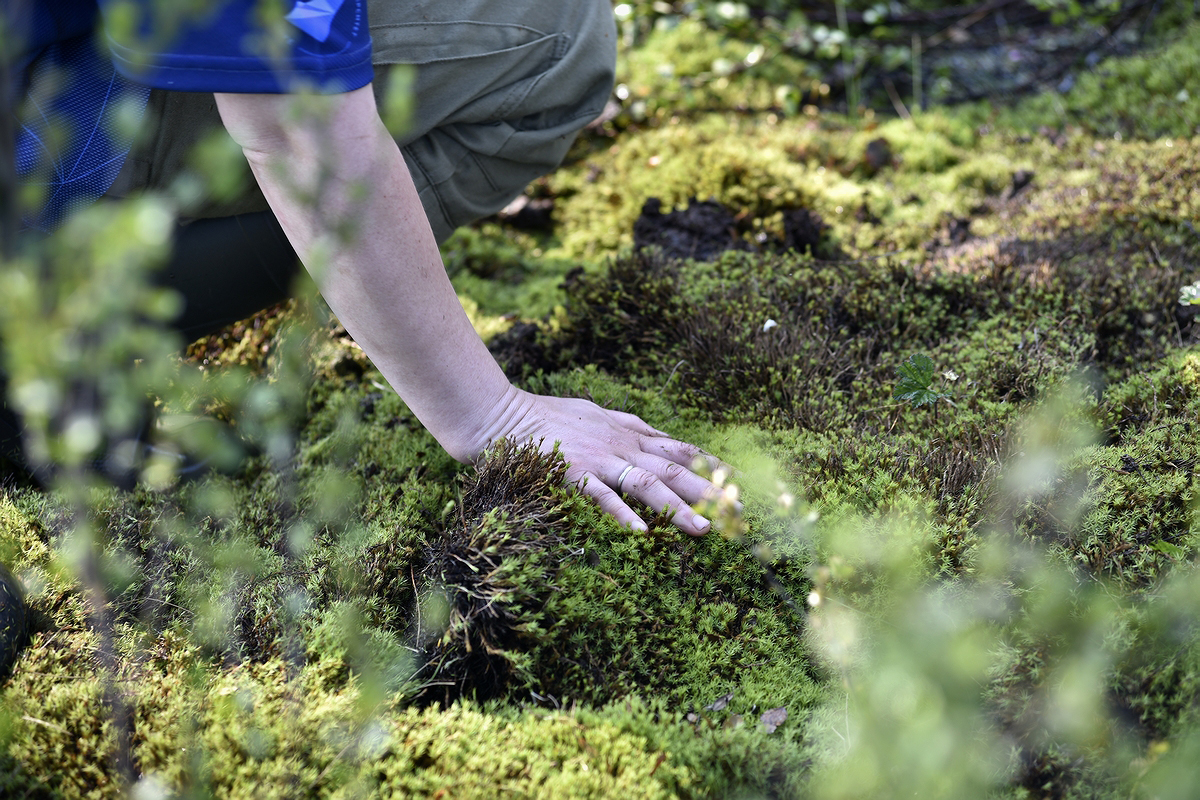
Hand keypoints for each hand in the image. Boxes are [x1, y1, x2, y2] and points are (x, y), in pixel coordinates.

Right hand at [492, 389, 718, 535]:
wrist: (501, 413)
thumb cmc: (547, 416)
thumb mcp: (597, 414)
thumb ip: (629, 427)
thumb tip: (657, 436)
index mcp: (629, 433)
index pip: (681, 449)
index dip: (714, 466)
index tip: (742, 483)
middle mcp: (621, 444)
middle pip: (676, 469)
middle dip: (711, 491)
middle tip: (740, 513)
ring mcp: (598, 459)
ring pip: (648, 483)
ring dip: (677, 508)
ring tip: (703, 530)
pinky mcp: (572, 473)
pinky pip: (601, 496)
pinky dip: (622, 514)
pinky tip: (641, 535)